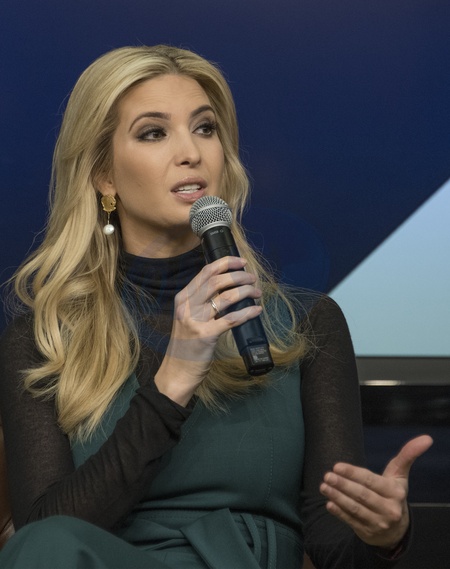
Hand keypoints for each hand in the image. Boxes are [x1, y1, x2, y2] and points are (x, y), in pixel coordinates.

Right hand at [155, 256, 261, 404]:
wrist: (177, 371)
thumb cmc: (186, 345)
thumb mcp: (188, 318)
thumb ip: (201, 302)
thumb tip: (228, 288)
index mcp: (182, 298)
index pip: (205, 272)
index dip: (225, 263)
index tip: (241, 262)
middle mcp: (187, 306)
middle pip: (217, 280)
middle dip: (239, 276)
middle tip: (252, 278)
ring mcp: (195, 320)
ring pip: (226, 297)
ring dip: (246, 291)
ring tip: (257, 292)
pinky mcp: (206, 335)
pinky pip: (231, 319)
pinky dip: (247, 312)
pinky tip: (257, 310)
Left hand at [320, 434, 432, 549]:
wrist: (396, 530)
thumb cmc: (393, 494)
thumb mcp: (400, 476)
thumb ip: (407, 456)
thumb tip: (426, 438)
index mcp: (395, 492)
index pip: (371, 481)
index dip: (353, 473)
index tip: (336, 466)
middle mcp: (388, 509)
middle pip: (362, 495)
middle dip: (342, 484)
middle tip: (327, 475)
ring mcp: (378, 523)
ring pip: (355, 508)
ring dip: (337, 497)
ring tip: (323, 486)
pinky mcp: (367, 533)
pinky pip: (351, 521)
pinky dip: (339, 512)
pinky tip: (329, 503)